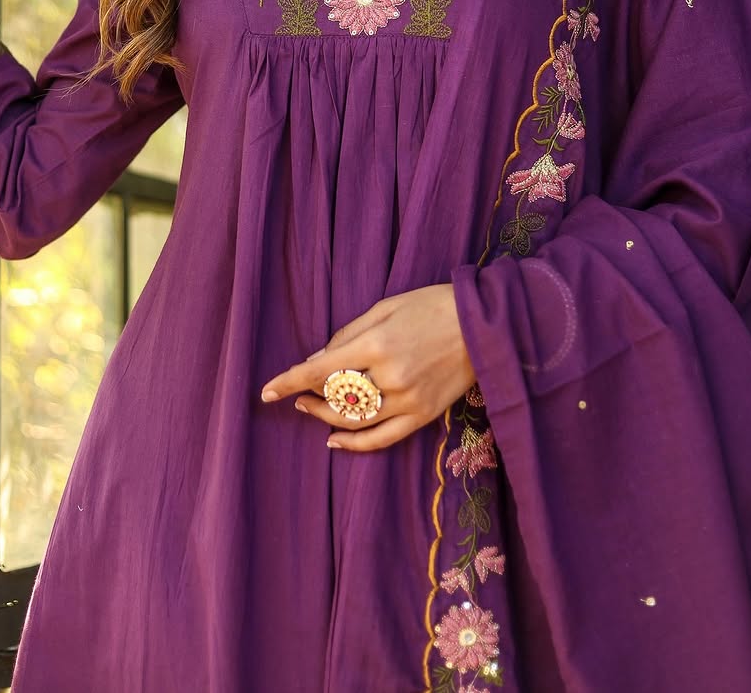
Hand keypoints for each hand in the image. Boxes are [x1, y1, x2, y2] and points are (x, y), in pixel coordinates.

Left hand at [260, 284, 476, 451]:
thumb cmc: (431, 306)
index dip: (290, 382)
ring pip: (354, 421)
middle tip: (295, 394)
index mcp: (377, 343)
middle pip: (335, 398)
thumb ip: (349, 334)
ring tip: (310, 409)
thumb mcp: (386, 307)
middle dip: (308, 397)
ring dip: (325, 418)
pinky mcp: (423, 416)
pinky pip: (383, 439)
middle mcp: (390, 376)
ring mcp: (408, 400)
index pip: (321, 370)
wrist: (483, 326)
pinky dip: (355, 444)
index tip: (266, 392)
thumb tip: (318, 358)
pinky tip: (335, 441)